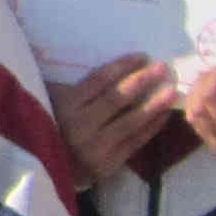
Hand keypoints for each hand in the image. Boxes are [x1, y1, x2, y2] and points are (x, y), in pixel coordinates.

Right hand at [53, 56, 181, 186]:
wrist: (44, 170)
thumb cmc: (48, 126)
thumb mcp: (47, 99)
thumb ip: (59, 80)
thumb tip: (45, 46)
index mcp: (63, 105)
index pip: (98, 80)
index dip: (122, 67)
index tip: (142, 56)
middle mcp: (79, 126)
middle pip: (116, 98)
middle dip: (142, 81)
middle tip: (162, 67)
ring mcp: (95, 147)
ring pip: (130, 122)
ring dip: (154, 105)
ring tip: (171, 91)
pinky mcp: (107, 164)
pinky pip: (134, 142)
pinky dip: (151, 127)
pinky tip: (164, 114)